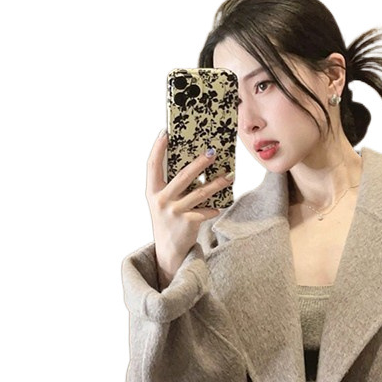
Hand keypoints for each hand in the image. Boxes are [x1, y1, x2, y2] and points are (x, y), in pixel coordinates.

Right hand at [146, 131, 234, 283]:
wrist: (167, 249)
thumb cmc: (168, 219)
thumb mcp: (163, 201)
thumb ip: (171, 185)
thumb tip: (194, 164)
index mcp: (152, 191)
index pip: (152, 165)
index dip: (157, 148)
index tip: (165, 132)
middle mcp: (161, 200)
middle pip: (183, 176)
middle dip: (199, 163)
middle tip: (212, 152)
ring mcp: (174, 212)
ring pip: (199, 193)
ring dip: (216, 184)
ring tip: (229, 176)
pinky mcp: (187, 223)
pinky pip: (205, 212)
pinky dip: (213, 208)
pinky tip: (220, 205)